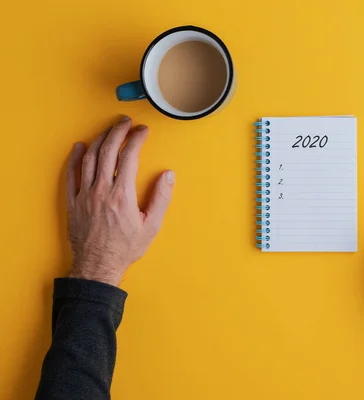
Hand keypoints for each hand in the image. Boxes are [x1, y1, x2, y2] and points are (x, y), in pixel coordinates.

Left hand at [65, 116, 174, 286]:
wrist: (98, 266)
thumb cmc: (125, 248)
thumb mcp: (152, 226)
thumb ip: (161, 198)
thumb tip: (168, 175)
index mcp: (122, 194)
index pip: (129, 156)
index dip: (137, 139)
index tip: (143, 131)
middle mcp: (101, 190)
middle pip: (108, 151)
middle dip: (118, 132)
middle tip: (125, 122)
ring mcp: (85, 195)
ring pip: (90, 159)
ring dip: (100, 140)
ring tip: (109, 131)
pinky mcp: (73, 202)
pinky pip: (71, 174)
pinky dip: (75, 158)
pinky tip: (79, 148)